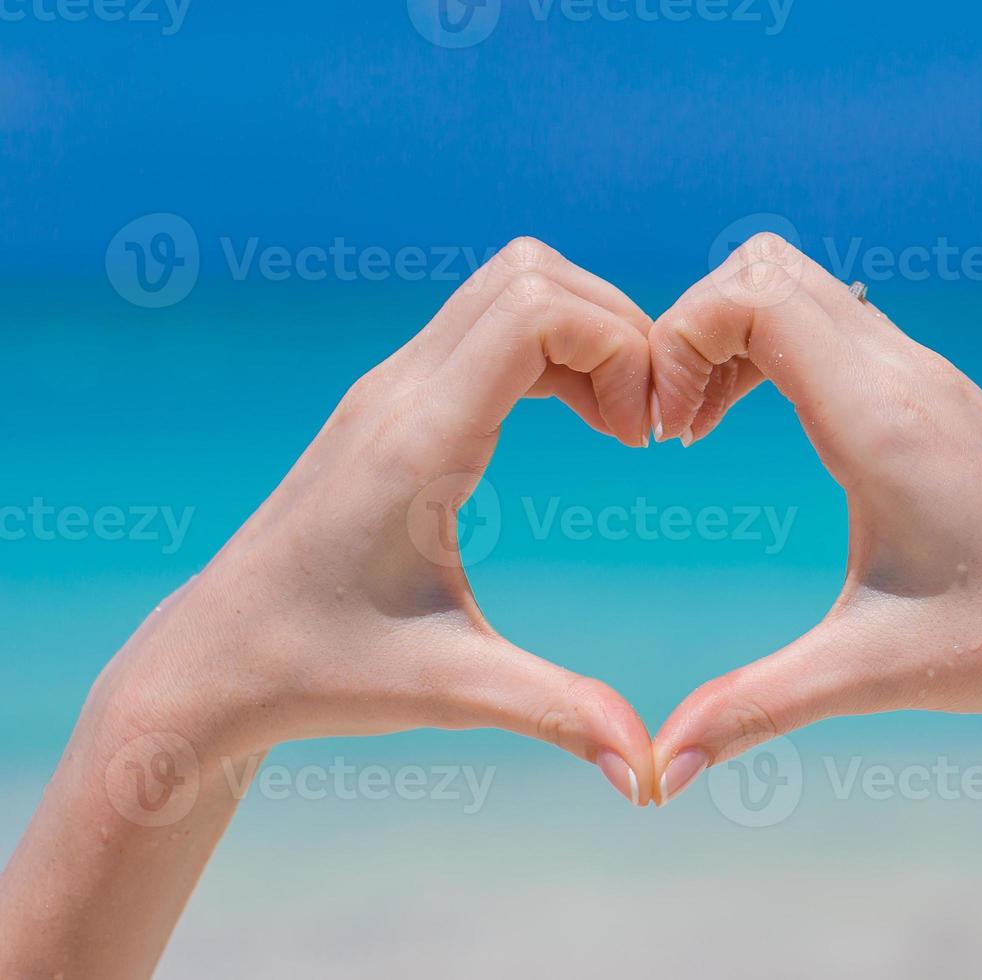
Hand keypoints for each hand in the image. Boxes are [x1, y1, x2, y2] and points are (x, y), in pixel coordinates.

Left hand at [100, 237, 658, 800]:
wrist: (212, 663)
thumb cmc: (319, 672)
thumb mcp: (450, 694)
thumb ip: (560, 715)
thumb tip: (653, 776)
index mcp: (418, 442)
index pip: (535, 309)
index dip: (621, 348)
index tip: (646, 441)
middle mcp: (401, 391)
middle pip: (534, 271)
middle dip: (620, 330)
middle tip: (648, 429)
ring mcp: (392, 386)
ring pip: (514, 282)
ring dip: (589, 333)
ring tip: (624, 427)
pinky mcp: (396, 399)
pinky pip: (493, 322)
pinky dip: (558, 348)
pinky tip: (584, 425)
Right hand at [642, 235, 981, 977]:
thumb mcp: (866, 674)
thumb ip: (753, 711)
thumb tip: (656, 774)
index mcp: (883, 420)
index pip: (750, 294)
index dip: (677, 340)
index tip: (663, 436)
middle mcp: (908, 375)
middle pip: (765, 265)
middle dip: (691, 326)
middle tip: (671, 424)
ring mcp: (929, 375)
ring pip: (803, 284)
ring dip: (733, 335)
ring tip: (700, 425)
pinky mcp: (940, 392)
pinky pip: (836, 320)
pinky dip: (778, 347)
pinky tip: (763, 425)